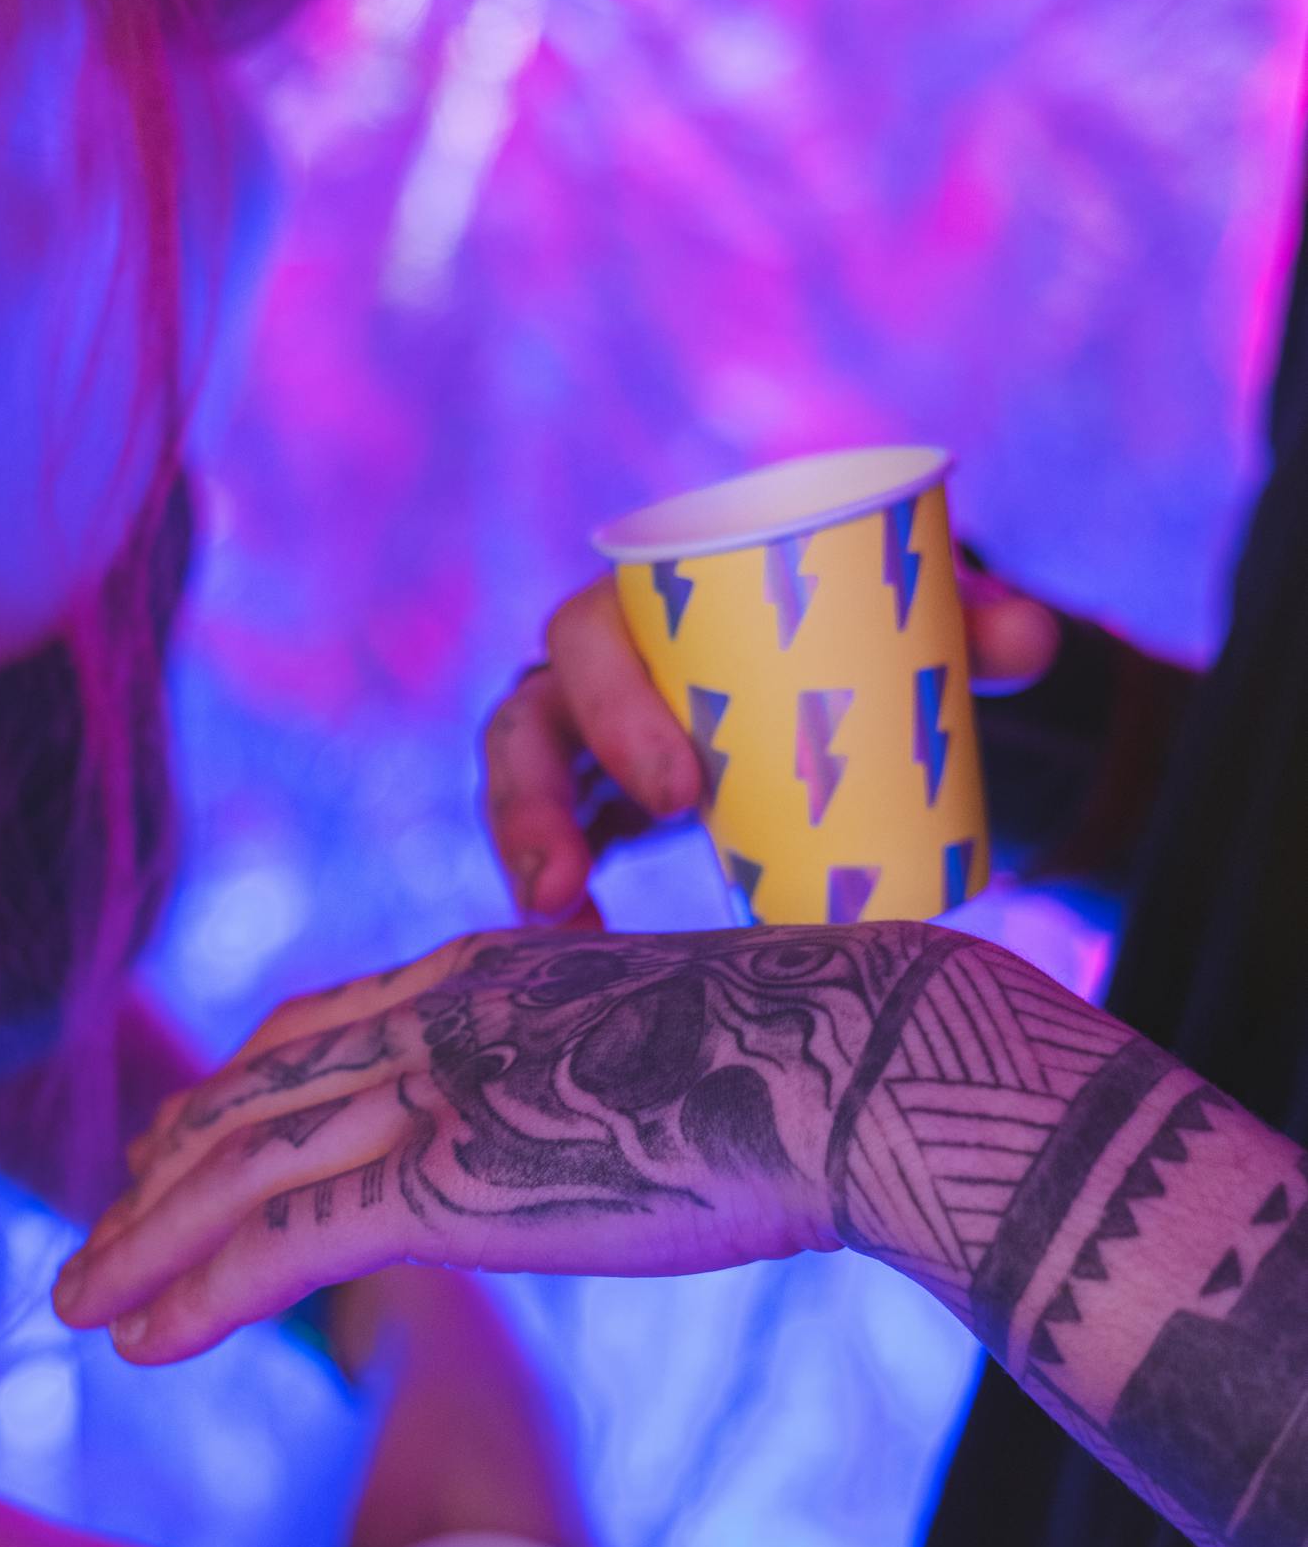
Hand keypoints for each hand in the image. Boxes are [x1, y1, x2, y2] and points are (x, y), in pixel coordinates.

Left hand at [50, 923, 925, 1360]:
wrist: (861, 1058)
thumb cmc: (814, 1055)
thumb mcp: (684, 1038)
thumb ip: (615, 1061)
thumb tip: (632, 1103)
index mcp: (486, 975)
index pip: (313, 1030)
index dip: (232, 1093)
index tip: (181, 1139)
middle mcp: (437, 1017)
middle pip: (252, 1094)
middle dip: (162, 1169)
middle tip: (99, 1230)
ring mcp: (438, 1091)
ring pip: (241, 1166)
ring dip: (145, 1239)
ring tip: (77, 1300)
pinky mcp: (453, 1179)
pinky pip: (287, 1239)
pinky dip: (199, 1288)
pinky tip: (139, 1338)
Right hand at [481, 563, 1060, 921]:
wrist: (841, 664)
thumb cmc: (864, 629)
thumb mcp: (913, 621)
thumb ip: (973, 621)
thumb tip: (1028, 642)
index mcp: (648, 602)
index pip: (590, 637)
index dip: (616, 709)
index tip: (682, 793)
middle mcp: (596, 663)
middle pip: (532, 717)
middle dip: (546, 798)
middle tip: (597, 882)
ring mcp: (582, 732)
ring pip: (518, 778)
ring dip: (523, 845)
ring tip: (556, 918)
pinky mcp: (591, 793)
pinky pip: (540, 836)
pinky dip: (549, 887)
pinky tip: (570, 943)